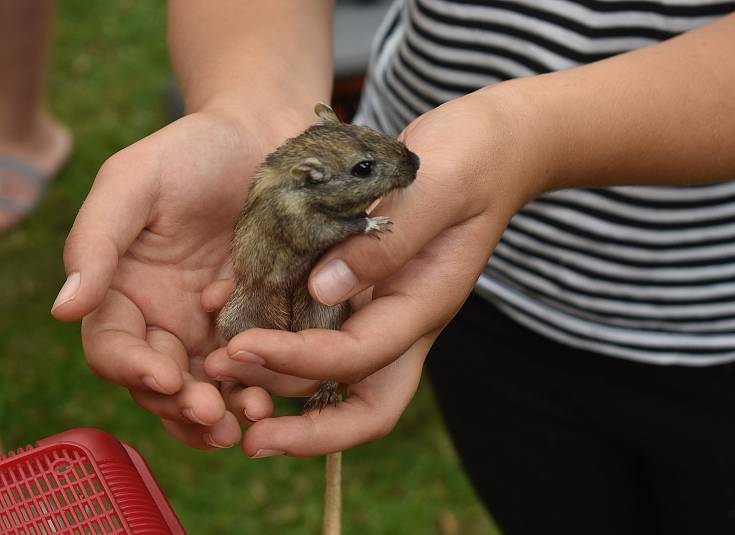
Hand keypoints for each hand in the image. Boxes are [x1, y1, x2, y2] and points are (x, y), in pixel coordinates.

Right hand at [52, 109, 301, 448]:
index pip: (114, 346)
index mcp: (124, 290)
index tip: (164, 377)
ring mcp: (215, 325)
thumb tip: (62, 308)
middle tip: (212, 416)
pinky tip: (276, 395)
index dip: (132, 369)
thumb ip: (97, 240)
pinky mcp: (261, 322)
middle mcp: (166, 317)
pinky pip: (256, 365)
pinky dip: (261, 385)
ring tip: (247, 417)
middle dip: (182, 404)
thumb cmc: (192, 152)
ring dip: (222, 409)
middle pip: (162, 381)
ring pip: (208, 385)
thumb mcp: (135, 181)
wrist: (265, 138)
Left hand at [215, 87, 543, 454]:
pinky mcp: (363, 285)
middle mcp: (400, 318)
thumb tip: (320, 290)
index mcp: (423, 303)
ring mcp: (382, 306)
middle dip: (307, 430)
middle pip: (361, 405)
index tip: (243, 348)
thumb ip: (387, 240)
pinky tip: (234, 320)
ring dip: (281, 385)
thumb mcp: (437, 186)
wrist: (491, 146)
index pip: (358, 357)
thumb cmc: (475, 157)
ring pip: (333, 375)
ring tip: (222, 374)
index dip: (299, 360)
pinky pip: (319, 327)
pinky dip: (279, 337)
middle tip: (247, 436)